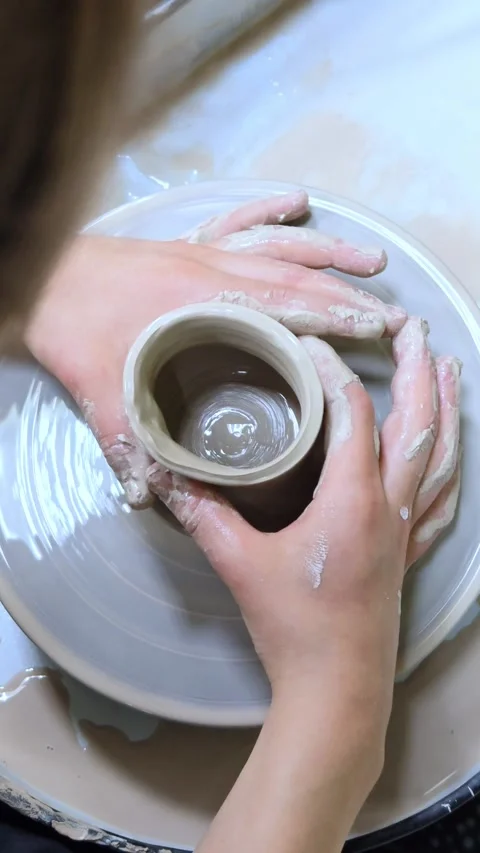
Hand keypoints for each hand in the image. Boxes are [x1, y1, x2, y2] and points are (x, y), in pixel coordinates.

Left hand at [25, 190, 405, 506]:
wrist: (38, 278)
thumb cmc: (71, 327)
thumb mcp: (102, 392)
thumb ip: (130, 444)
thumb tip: (150, 497)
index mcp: (200, 306)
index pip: (284, 310)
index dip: (333, 319)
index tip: (374, 330)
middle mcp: (210, 272)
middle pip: (296, 279)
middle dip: (348, 296)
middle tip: (390, 313)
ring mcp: (199, 253)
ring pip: (278, 247)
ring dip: (326, 254)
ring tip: (370, 262)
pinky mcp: (183, 244)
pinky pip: (237, 222)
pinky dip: (270, 212)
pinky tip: (297, 202)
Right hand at [148, 318, 460, 746]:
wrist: (337, 690)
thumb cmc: (295, 630)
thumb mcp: (240, 565)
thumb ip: (203, 514)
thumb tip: (167, 477)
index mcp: (352, 501)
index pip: (351, 414)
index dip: (333, 371)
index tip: (311, 344)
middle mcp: (389, 508)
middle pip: (416, 423)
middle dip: (418, 371)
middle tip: (414, 329)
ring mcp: (405, 531)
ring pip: (439, 457)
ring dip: (446, 409)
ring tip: (450, 371)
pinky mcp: (408, 553)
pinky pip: (440, 499)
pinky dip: (450, 466)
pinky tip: (451, 455)